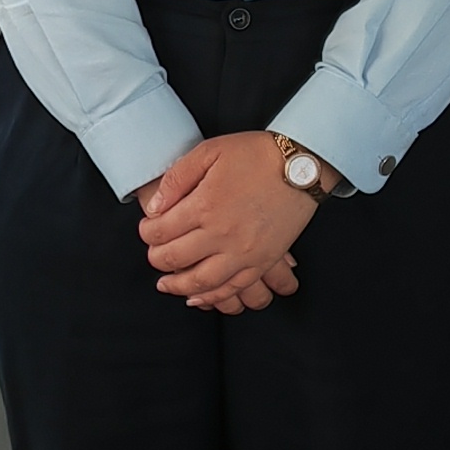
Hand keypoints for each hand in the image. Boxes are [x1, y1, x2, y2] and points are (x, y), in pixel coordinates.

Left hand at [136, 131, 315, 310]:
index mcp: (204, 205)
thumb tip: (155, 207)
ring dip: (178, 287)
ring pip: (200, 282)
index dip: (147, 232)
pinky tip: (199, 298)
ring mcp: (243, 252)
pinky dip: (212, 298)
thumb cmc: (256, 154)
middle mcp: (221, 234)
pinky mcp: (262, 261)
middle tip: (154, 254)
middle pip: (175, 259)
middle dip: (157, 258)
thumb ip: (177, 178)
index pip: (160, 231)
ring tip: (166, 284)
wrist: (302, 165)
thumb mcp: (210, 151)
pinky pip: (232, 289)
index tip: (147, 229)